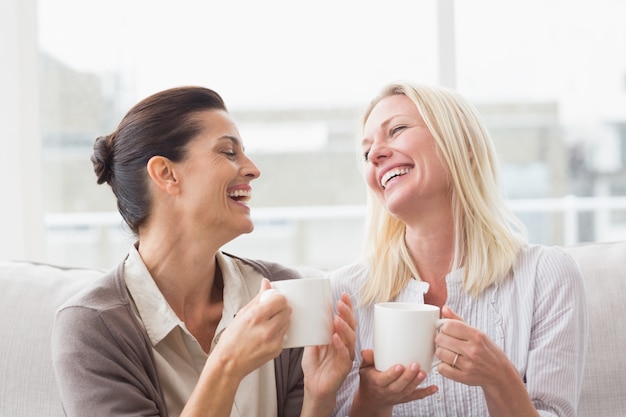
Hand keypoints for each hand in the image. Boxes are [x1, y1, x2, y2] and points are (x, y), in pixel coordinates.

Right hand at [210, 279, 290, 379]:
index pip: (280, 299)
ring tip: (267, 324)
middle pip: (287, 310)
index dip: (277, 298)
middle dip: (281, 308)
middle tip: (271, 312)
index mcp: (255, 316)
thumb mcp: (241, 314)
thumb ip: (257, 298)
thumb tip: (266, 283)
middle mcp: (266, 329)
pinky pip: (284, 335)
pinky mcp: (277, 350)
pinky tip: (266, 336)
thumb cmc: (231, 339)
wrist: (228, 364)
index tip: (273, 301)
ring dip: (281, 320)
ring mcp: (273, 341)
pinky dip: (278, 333)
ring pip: (288, 322)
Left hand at [301, 293, 356, 413]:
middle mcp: (346, 344)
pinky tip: (335, 337)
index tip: (343, 295)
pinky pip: (345, 354)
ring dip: (344, 327)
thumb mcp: (312, 343)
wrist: (313, 386)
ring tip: (336, 318)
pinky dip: (340, 345)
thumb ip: (315, 330)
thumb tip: (311, 311)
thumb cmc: (315, 365)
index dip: (347, 307)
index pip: (346, 319)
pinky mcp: (344, 367)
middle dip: (347, 313)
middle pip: (351, 326)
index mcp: (339, 336)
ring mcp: (347, 355)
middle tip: (340, 303)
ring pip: (350, 338)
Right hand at [349, 349, 436, 415]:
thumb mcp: (363, 369)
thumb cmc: (369, 381)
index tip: (399, 366)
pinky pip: (416, 396)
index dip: (392, 374)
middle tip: (415, 366)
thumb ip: (366, 359)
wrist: (372, 399)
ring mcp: (397, 395)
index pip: (385, 379)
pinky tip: (434, 388)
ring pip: (408, 390)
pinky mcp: (405, 398)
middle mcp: (388, 390)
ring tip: (424, 373)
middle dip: (408, 377)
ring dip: (417, 382)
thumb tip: (367, 351)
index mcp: (377, 382)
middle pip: (399, 386)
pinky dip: (426, 392)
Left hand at [435, 305, 513, 388]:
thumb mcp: (478, 333)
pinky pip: (441, 369)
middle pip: (441, 338)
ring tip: (449, 352)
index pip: (449, 325)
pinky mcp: (463, 377)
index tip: (447, 330)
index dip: (444, 327)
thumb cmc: (488, 352)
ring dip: (441, 352)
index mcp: (476, 336)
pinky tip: (450, 363)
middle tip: (447, 341)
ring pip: (439, 353)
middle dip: (441, 338)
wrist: (500, 374)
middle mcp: (472, 350)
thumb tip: (444, 308)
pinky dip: (443, 366)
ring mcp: (467, 364)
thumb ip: (459, 321)